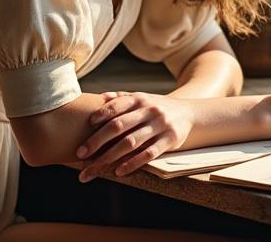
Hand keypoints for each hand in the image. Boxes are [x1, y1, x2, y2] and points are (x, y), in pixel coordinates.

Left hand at [74, 91, 191, 181]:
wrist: (190, 113)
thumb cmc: (157, 107)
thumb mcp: (142, 97)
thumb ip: (121, 98)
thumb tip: (99, 97)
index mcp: (139, 98)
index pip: (116, 106)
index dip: (101, 114)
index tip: (86, 125)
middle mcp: (149, 110)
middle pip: (119, 126)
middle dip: (97, 141)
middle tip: (80, 154)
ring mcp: (160, 126)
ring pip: (131, 142)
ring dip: (109, 157)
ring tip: (93, 169)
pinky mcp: (170, 140)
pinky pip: (149, 154)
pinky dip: (133, 163)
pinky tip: (119, 172)